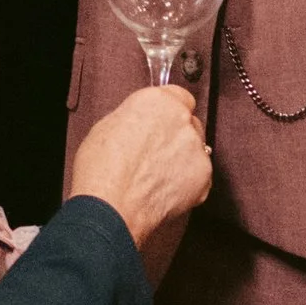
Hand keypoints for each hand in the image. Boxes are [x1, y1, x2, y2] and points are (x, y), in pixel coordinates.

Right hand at [68, 85, 211, 265]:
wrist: (111, 208)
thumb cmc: (102, 171)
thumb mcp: (107, 127)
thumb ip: (134, 118)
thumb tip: (140, 124)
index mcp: (158, 101)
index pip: (178, 96)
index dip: (169, 112)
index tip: (163, 122)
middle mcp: (182, 120)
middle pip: (189, 122)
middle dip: (176, 135)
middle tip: (155, 153)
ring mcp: (196, 149)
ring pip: (196, 149)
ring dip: (183, 159)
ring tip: (156, 177)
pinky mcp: (204, 176)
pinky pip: (200, 175)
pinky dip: (187, 182)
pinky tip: (165, 190)